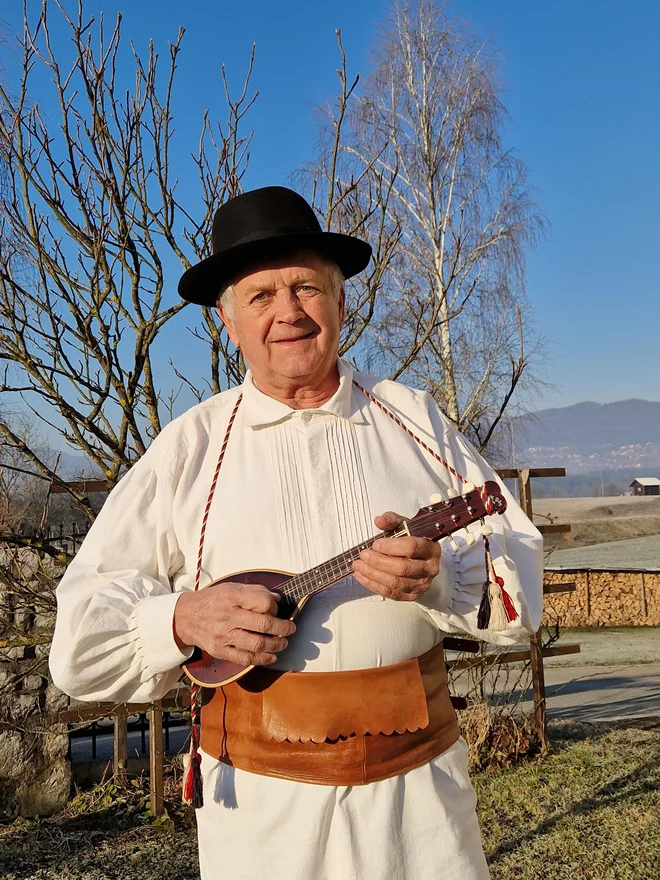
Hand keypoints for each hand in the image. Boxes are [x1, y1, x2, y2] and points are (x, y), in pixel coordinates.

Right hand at [173, 582, 295, 665]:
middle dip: (283, 628)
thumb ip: (255, 591)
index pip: (262, 602)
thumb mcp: (231, 588)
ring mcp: (223, 635)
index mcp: (231, 596)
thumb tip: (277, 599)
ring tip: (283, 643)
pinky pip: (244, 658)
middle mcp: (227, 615)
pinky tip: (271, 656)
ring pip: (257, 643)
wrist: (185, 617)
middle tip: (291, 629)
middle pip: (263, 624)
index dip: (274, 607)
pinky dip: (261, 659)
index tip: (276, 610)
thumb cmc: (212, 600)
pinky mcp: (219, 650)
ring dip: (276, 645)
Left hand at [352, 511, 440, 600]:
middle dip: (379, 562)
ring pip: (395, 583)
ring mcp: (422, 584)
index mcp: (430, 548)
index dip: (391, 546)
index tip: (375, 544)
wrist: (422, 560)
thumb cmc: (412, 541)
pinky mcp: (412, 595)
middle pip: (402, 568)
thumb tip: (379, 521)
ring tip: (358, 566)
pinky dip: (374, 585)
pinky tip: (362, 576)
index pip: (411, 547)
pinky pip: (391, 593)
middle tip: (363, 555)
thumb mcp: (405, 526)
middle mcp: (429, 568)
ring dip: (373, 575)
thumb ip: (392, 521)